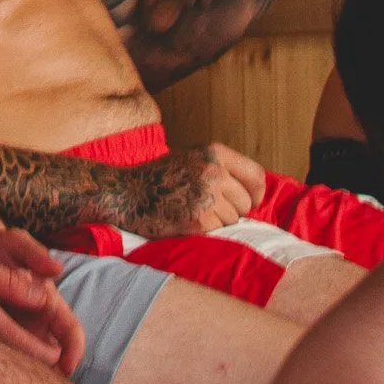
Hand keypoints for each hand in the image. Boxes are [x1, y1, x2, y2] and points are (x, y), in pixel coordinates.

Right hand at [0, 241, 81, 371]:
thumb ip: (12, 282)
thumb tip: (44, 296)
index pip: (25, 347)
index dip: (47, 354)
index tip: (60, 354)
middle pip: (14, 364)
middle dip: (36, 368)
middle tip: (54, 368)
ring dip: (18, 365)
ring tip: (36, 364)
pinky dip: (0, 361)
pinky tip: (5, 356)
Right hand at [134, 142, 266, 235]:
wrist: (127, 193)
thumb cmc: (160, 177)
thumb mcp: (192, 159)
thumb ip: (221, 167)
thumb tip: (256, 191)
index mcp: (214, 152)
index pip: (256, 175)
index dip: (257, 193)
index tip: (252, 202)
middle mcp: (213, 171)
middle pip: (246, 202)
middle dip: (235, 210)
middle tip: (210, 207)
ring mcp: (206, 196)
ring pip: (234, 219)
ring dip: (219, 220)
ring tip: (194, 210)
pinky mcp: (199, 219)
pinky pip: (218, 230)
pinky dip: (207, 229)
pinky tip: (187, 219)